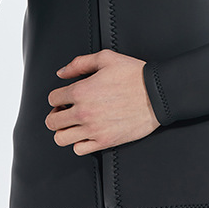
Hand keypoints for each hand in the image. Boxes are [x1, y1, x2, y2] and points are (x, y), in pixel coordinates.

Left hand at [45, 49, 159, 155]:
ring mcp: (93, 129)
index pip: (53, 98)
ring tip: (73, 124)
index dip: (58, 96)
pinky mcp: (105, 142)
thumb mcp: (106, 58)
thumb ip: (80, 63)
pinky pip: (78, 149)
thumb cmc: (134, 75)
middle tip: (66, 111)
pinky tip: (86, 133)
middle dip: (56, 114)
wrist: (156, 94)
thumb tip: (62, 73)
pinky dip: (79, 143)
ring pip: (61, 138)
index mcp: (82, 91)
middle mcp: (84, 112)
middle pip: (52, 121)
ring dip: (64, 130)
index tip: (64, 97)